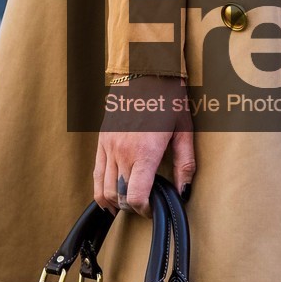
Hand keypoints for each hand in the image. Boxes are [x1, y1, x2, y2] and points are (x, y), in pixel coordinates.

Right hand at [94, 74, 195, 213]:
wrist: (146, 72)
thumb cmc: (169, 99)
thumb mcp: (184, 131)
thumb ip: (185, 165)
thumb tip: (183, 191)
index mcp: (145, 152)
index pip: (135, 196)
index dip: (143, 209)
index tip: (152, 208)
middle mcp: (123, 152)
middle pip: (119, 196)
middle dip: (131, 207)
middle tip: (144, 205)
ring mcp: (109, 147)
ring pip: (104, 188)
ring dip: (115, 201)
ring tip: (127, 204)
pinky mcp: (101, 141)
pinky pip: (95, 173)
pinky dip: (100, 190)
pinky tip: (108, 198)